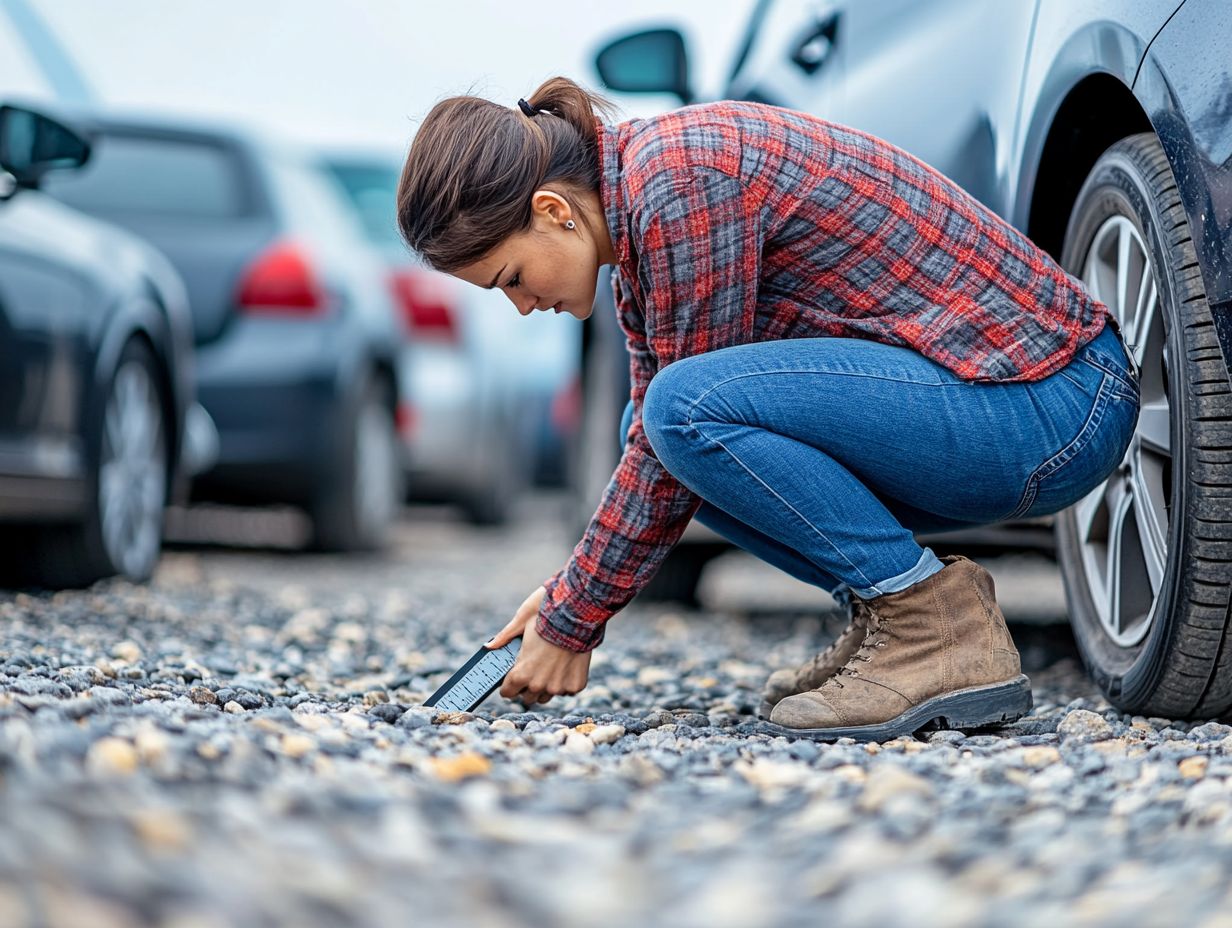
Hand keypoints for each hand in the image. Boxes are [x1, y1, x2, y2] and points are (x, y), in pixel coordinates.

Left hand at [487, 585, 590, 708]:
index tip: (513, 678)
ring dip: (547, 686)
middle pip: (528, 697)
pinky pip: (567, 690)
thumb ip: (504, 637)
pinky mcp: (575, 686)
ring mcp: (558, 688)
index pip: (508, 693)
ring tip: (551, 667)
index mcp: (521, 674)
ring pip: (548, 696)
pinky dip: (566, 681)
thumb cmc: (546, 618)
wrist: (576, 617)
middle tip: (534, 670)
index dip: (509, 685)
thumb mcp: (521, 623)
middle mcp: (538, 685)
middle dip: (528, 686)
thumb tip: (488, 646)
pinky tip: (567, 665)